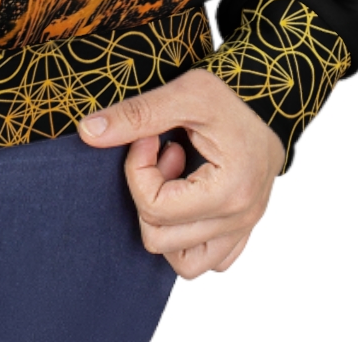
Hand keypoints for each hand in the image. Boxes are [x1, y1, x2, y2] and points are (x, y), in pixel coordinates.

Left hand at [77, 68, 285, 277]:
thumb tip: (87, 133)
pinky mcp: (243, 228)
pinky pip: (210, 259)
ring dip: (166, 223)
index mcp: (229, 191)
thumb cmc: (232, 93)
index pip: (155, 208)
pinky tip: (188, 195)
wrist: (270, 95)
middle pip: (160, 239)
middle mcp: (240, 219)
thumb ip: (135, 115)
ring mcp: (244, 228)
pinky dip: (189, 237)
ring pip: (185, 263)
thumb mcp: (183, 93)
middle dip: (148, 192)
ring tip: (176, 178)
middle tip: (162, 152)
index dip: (138, 169)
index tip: (148, 136)